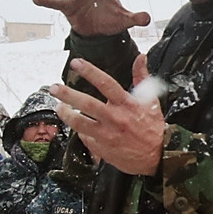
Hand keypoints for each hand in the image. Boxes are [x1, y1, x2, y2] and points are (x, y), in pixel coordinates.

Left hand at [54, 56, 166, 176]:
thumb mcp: (150, 100)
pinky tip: (78, 127)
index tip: (76, 63)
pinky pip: (85, 137)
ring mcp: (107, 134)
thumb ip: (141, 77)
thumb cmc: (153, 127)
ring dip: (66, 114)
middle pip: (86, 103)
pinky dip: (80, 131)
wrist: (158, 156)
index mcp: (126, 104)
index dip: (89, 71)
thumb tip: (141, 57)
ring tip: (59, 107)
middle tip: (54, 88)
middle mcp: (115, 118)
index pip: (105, 83)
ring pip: (79, 122)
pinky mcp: (102, 148)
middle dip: (67, 94)